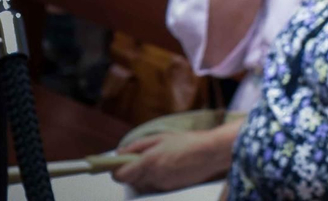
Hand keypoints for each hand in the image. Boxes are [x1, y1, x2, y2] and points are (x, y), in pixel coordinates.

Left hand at [112, 128, 230, 191]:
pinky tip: (168, 168)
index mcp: (149, 161)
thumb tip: (120, 154)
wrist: (211, 153)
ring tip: (159, 163)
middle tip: (143, 160)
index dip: (117, 170)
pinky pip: (154, 187)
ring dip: (143, 176)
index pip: (120, 175)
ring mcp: (161, 185)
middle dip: (132, 172)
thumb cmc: (187, 142)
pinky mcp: (169, 189)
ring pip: (141, 185)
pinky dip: (155, 179)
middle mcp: (152, 176)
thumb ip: (138, 146)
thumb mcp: (161, 137)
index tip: (119, 165)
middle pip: (130, 181)